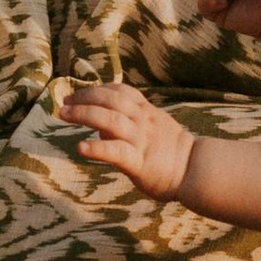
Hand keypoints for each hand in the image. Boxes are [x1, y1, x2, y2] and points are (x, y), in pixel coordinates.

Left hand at [56, 79, 197, 199]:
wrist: (196, 171)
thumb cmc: (172, 152)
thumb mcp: (155, 127)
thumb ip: (132, 122)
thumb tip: (102, 129)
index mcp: (146, 111)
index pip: (120, 91)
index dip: (97, 89)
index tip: (78, 93)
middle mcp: (142, 121)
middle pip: (110, 100)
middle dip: (84, 97)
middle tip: (64, 102)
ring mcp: (140, 140)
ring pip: (109, 120)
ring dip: (84, 113)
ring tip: (64, 114)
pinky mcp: (138, 162)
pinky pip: (115, 152)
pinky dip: (96, 148)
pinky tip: (80, 148)